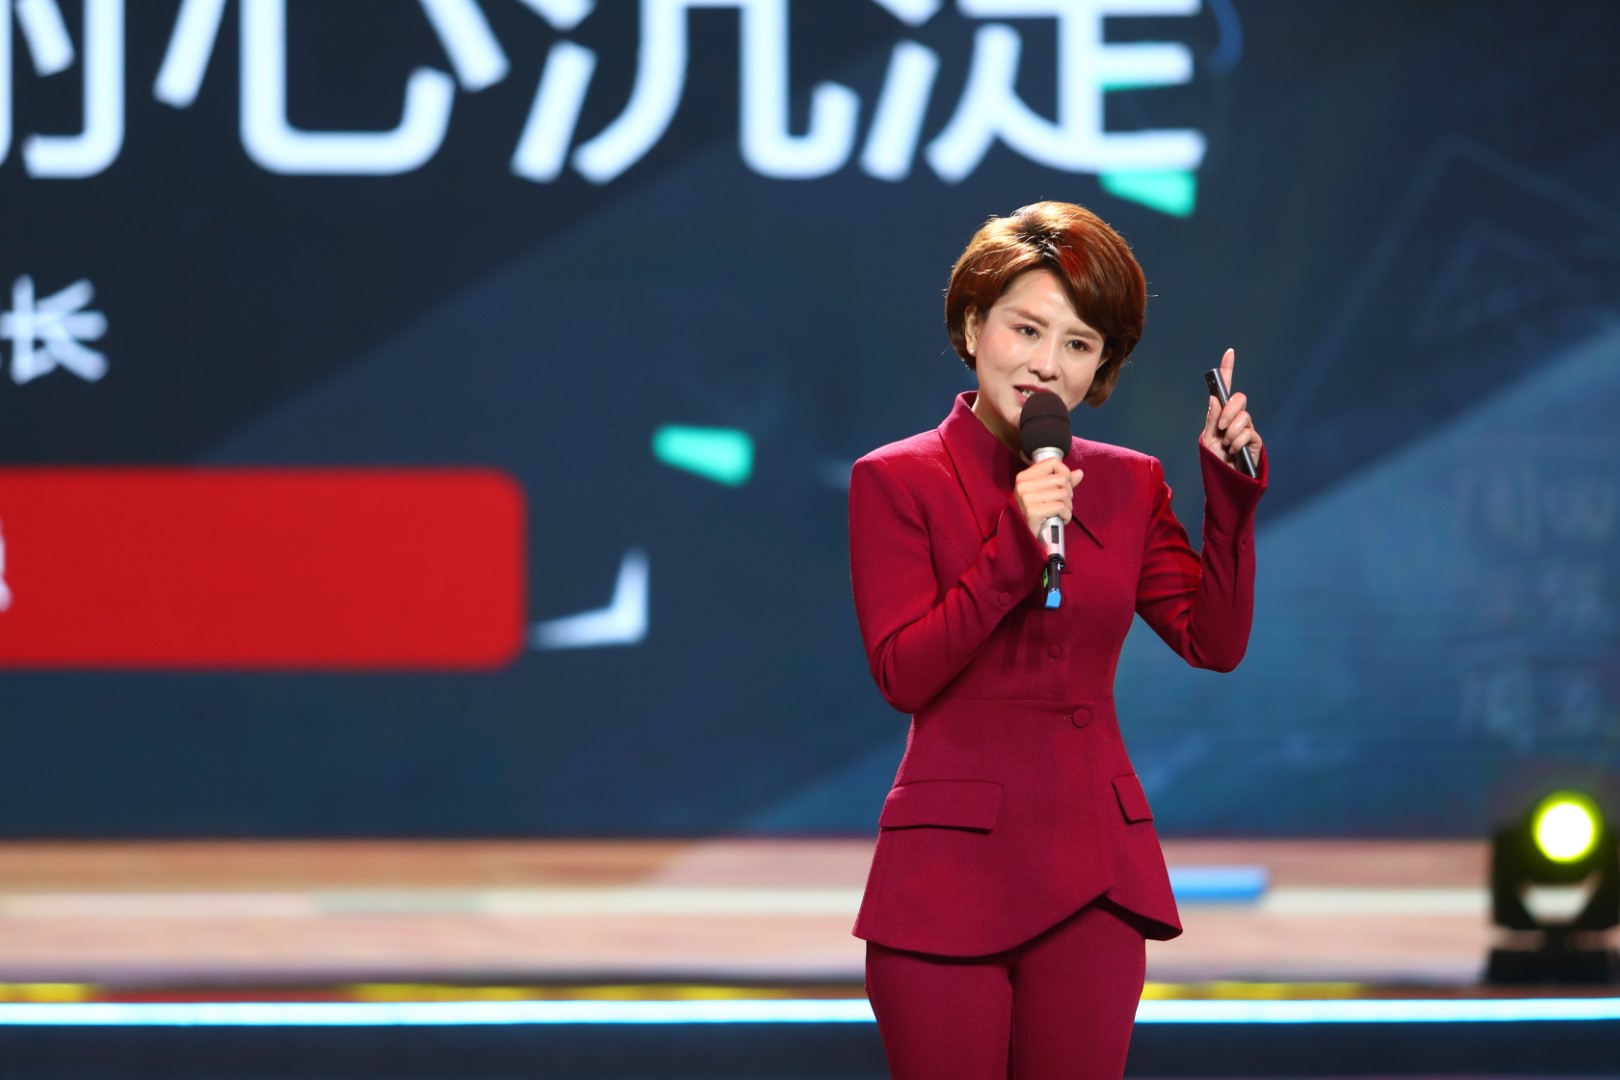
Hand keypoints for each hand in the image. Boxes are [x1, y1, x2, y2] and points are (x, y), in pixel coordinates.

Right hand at [1015, 458, 1082, 538]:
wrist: (1024, 537)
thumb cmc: (1037, 513)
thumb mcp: (1046, 493)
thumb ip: (1062, 481)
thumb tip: (1079, 473)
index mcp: (1024, 477)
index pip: (1052, 462)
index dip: (1065, 473)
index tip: (1064, 485)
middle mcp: (1023, 485)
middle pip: (1062, 479)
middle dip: (1068, 493)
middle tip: (1063, 503)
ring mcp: (1027, 498)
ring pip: (1064, 493)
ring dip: (1068, 506)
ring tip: (1061, 512)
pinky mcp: (1033, 511)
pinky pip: (1061, 507)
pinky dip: (1066, 515)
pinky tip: (1060, 519)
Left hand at [1201, 347, 1263, 470]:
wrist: (1225, 480)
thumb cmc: (1215, 460)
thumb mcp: (1208, 440)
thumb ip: (1212, 419)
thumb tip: (1214, 398)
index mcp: (1221, 414)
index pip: (1225, 389)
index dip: (1227, 369)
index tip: (1229, 352)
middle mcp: (1235, 417)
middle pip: (1239, 399)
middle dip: (1229, 411)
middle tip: (1222, 426)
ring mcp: (1246, 428)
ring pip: (1243, 417)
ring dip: (1232, 432)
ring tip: (1227, 445)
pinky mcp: (1255, 440)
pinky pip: (1248, 433)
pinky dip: (1238, 442)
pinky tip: (1234, 450)